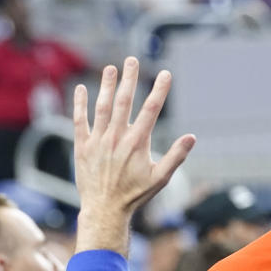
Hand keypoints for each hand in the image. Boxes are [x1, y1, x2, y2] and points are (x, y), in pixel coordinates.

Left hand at [72, 57, 195, 253]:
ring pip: (102, 107)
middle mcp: (117, 138)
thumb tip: (192, 137)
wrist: (104, 209)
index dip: (159, 90)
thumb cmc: (134, 195)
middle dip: (130, 79)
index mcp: (137, 143)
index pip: (151, 109)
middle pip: (124, 101)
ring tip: (110, 68)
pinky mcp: (82, 147)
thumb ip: (176, 156)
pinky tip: (81, 89)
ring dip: (107, 86)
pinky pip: (79, 121)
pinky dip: (80, 105)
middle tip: (132, 60)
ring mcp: (98, 141)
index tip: (165, 73)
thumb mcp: (160, 178)